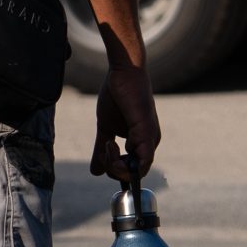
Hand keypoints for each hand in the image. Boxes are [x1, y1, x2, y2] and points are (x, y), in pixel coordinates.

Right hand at [89, 64, 159, 184]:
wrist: (123, 72)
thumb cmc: (116, 95)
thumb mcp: (105, 127)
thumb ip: (101, 149)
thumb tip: (95, 171)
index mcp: (141, 142)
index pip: (132, 170)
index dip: (115, 169)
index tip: (104, 152)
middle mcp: (150, 142)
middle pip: (135, 174)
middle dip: (114, 169)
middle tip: (105, 148)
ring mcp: (150, 138)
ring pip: (138, 171)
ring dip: (117, 165)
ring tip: (109, 144)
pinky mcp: (147, 132)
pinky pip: (142, 160)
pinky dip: (124, 160)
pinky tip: (113, 143)